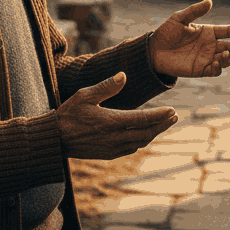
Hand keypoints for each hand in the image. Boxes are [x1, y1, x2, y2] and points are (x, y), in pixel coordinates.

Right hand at [56, 72, 177, 159]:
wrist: (55, 140)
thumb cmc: (68, 114)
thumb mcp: (84, 95)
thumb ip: (106, 87)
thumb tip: (124, 75)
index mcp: (110, 122)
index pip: (142, 119)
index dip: (160, 116)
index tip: (172, 110)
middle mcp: (114, 138)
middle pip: (146, 133)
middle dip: (162, 125)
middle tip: (175, 117)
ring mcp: (112, 148)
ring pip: (140, 142)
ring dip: (154, 133)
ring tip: (164, 123)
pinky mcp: (108, 154)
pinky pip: (131, 148)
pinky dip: (142, 140)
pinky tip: (145, 133)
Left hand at [149, 0, 229, 77]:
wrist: (154, 50)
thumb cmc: (167, 32)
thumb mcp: (180, 18)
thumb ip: (195, 11)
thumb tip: (210, 1)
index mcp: (207, 32)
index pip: (227, 31)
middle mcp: (210, 45)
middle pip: (229, 47)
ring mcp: (206, 58)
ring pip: (225, 60)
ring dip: (228, 59)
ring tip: (226, 55)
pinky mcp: (200, 70)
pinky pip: (214, 71)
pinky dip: (219, 68)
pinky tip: (217, 63)